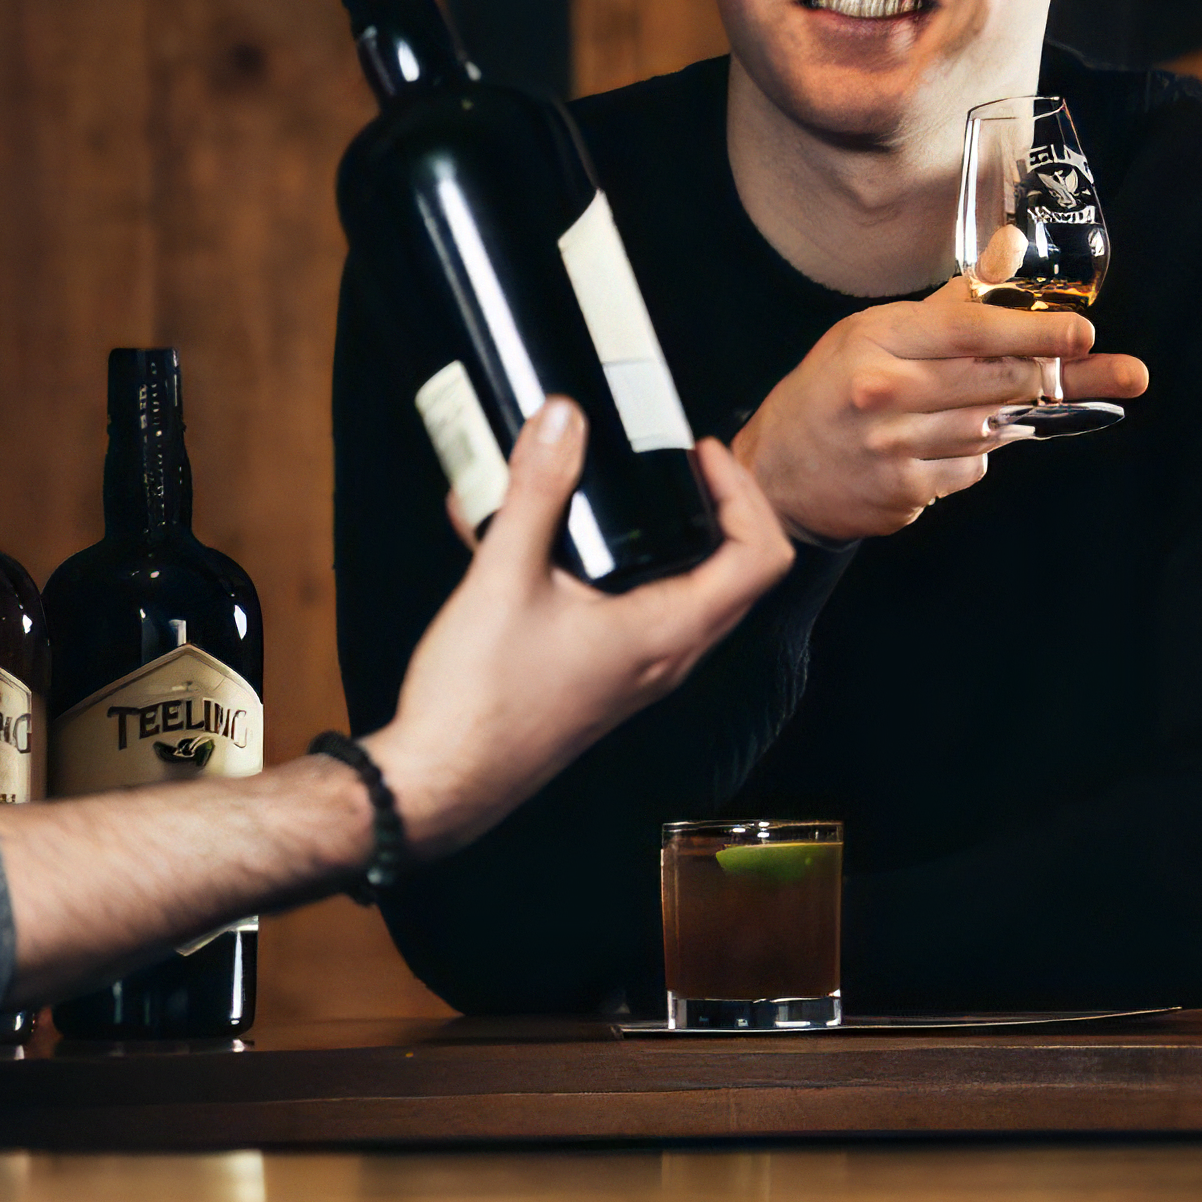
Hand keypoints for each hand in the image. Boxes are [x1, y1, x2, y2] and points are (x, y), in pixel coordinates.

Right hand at [369, 400, 793, 853]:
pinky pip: (639, 610)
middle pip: (734, 570)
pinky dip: (619, 566)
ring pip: (687, 590)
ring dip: (666, 535)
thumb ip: (536, 492)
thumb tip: (563, 419)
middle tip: (668, 461)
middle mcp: (668, 656)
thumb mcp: (504, 578)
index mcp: (667, 632)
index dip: (743, 492)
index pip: (760, 556)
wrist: (441, 782)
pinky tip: (546, 537)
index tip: (699, 453)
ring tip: (611, 489)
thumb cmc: (477, 701)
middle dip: (713, 503)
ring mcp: (641, 670)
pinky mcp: (608, 675)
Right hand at [733, 276, 1154, 543]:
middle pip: (995, 382)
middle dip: (1055, 377)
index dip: (1035, 331)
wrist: (772, 476)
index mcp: (879, 341)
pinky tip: (943, 445)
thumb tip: (1011, 247)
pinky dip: (971, 458)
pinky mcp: (903, 494)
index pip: (971, 330)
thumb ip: (952, 300)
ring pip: (990, 430)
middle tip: (1108, 371)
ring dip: (1008, 417)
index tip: (1086, 333)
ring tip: (996, 406)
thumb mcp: (875, 332)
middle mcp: (885, 393)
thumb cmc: (829, 390)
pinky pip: (968, 472)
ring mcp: (894, 448)